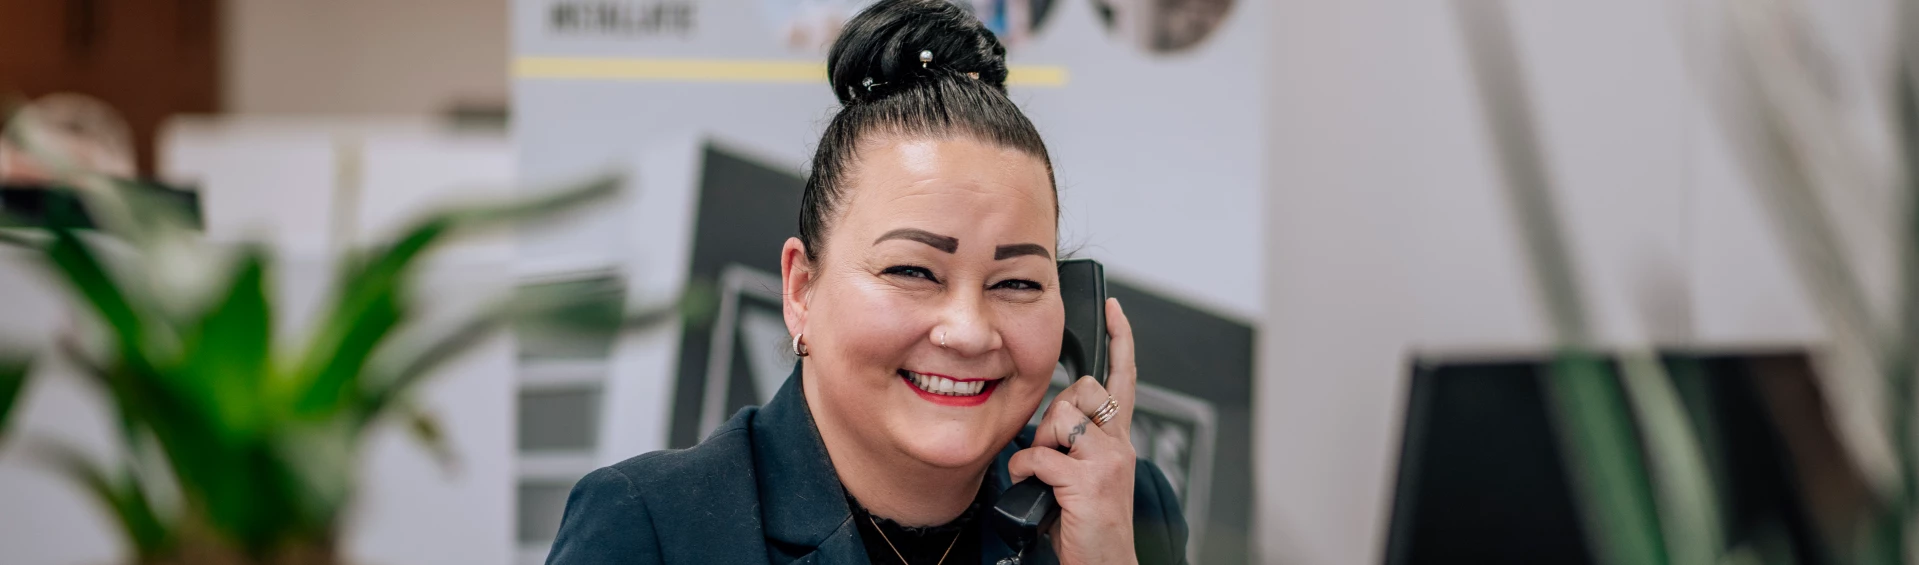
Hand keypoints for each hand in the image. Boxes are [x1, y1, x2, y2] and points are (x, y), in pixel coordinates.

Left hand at [1007, 298, 1138, 564]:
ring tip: (1046, 471)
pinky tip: (1032, 486)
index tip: (1116, 310)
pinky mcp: (1090, 480)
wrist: (1105, 564)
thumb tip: (1043, 429)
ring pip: (1063, 417)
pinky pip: (1040, 455)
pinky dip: (1025, 469)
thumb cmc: (1087, 527)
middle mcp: (1120, 445)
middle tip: (1052, 447)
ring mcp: (1108, 461)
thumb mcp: (1083, 477)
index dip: (1121, 341)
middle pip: (1083, 391)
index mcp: (1119, 442)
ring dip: (1042, 440)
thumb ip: (1073, 446)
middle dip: (1056, 411)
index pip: (1124, 379)